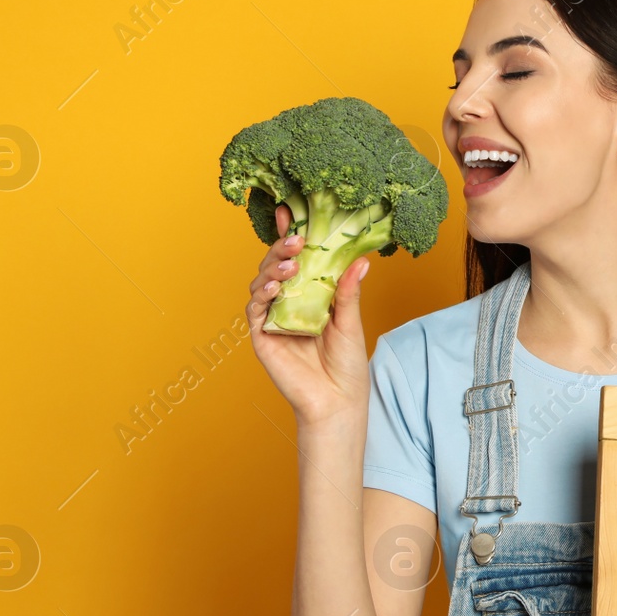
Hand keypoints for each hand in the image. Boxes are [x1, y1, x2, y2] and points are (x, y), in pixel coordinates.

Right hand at [245, 203, 370, 426]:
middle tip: (297, 241)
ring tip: (290, 266)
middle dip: (282, 249)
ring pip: (261, 282)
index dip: (291, 237)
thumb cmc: (347, 365)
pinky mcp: (262, 336)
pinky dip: (261, 294)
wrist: (337, 401)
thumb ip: (348, 291)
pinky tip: (275, 287)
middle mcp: (288, 303)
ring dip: (272, 269)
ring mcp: (273, 318)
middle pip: (275, 266)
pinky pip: (254, 309)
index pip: (297, 259)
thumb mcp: (351, 322)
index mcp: (310, 294)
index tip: (292, 214)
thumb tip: (362, 259)